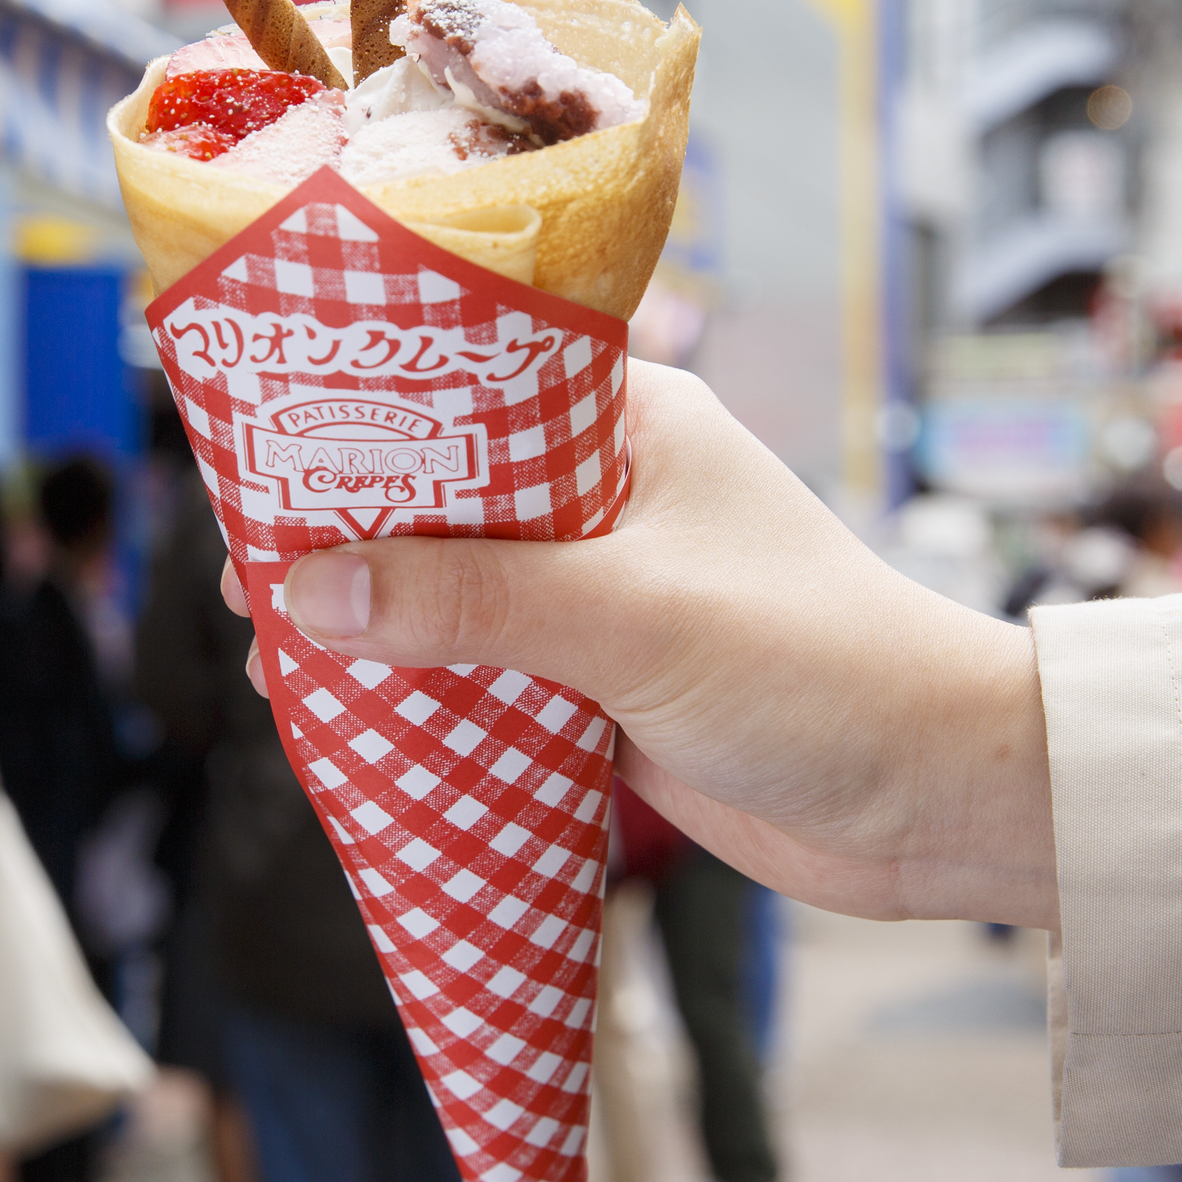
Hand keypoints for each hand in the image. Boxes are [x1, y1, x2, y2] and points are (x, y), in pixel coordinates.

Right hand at [226, 364, 1058, 928]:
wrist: (936, 801)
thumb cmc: (818, 671)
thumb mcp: (631, 619)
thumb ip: (470, 601)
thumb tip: (310, 589)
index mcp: (629, 424)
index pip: (466, 380)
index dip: (363, 407)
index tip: (264, 442)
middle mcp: (608, 495)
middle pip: (441, 493)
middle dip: (344, 530)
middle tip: (245, 566)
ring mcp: (602, 592)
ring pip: (451, 591)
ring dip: (372, 621)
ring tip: (268, 645)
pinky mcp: (603, 683)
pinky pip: (482, 673)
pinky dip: (418, 690)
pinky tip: (344, 710)